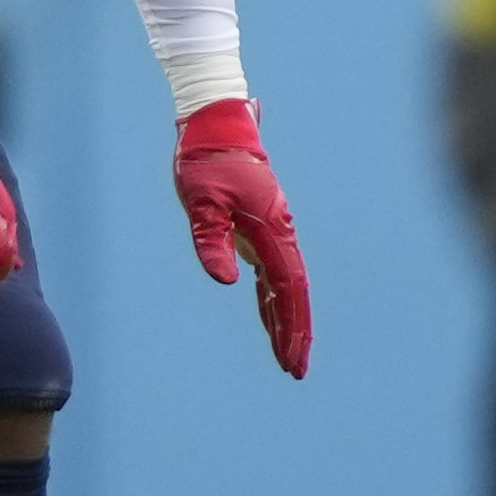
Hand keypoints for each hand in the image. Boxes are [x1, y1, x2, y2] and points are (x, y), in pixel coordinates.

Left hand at [174, 98, 308, 377]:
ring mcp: (271, 232)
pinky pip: (270, 273)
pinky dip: (270, 299)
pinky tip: (268, 320)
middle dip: (295, 333)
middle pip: (292, 293)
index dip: (292, 326)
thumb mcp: (201, 201)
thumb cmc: (205, 161)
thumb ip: (211, 240)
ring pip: (283, 286)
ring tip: (286, 358)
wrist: (216, 125)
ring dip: (284, 320)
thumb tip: (227, 282)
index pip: (288, 288)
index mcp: (271, 230)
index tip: (293, 359)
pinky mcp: (258, 229)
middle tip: (295, 371)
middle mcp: (279, 234)